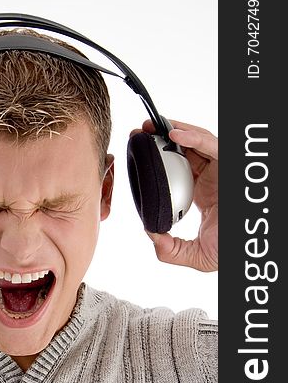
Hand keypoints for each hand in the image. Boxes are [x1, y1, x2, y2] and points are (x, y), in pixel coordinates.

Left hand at [134, 119, 217, 271]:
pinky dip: (192, 136)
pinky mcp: (229, 163)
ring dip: (172, 131)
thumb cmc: (230, 248)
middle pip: (184, 150)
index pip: (177, 171)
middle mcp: (211, 178)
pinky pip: (210, 144)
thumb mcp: (197, 254)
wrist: (245, 246)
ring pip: (196, 142)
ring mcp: (220, 169)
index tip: (136, 157)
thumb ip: (171, 250)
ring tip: (149, 127)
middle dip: (160, 139)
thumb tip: (151, 234)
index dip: (157, 162)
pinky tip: (174, 134)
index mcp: (202, 193)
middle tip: (138, 134)